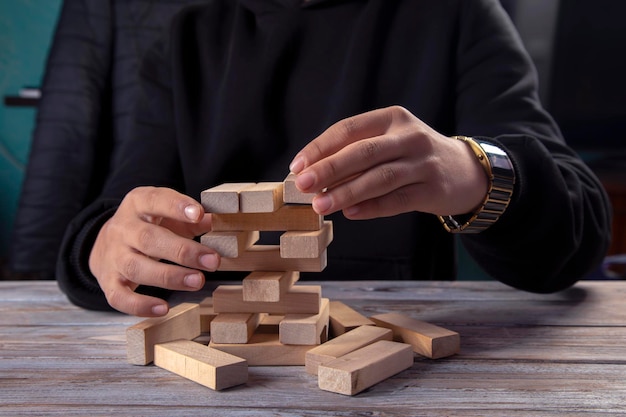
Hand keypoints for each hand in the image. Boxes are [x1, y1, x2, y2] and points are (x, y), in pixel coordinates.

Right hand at [89, 186, 217, 316]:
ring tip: (197, 281)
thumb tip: (219, 221)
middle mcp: (122, 229)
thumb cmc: (149, 225)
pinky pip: (119, 297)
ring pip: (136, 268)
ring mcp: (113, 256)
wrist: (105, 242)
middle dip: (183, 251)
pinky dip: (140, 305)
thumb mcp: (168, 214)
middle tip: (213, 261)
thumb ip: (192, 219)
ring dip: (169, 277)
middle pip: (149, 239)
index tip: (199, 214)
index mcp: (138, 204)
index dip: (176, 206)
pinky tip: (163, 308)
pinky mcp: (108, 282)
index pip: (155, 200)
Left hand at [288, 106, 488, 218]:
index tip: (297, 166)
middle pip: (363, 152)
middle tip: (303, 185)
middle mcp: (409, 136)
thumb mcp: (389, 141)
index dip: (320, 147)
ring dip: (346, 192)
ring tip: (321, 206)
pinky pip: (397, 200)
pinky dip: (372, 208)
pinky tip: (350, 213)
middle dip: (329, 169)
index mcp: (392, 118)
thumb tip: (312, 174)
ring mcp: (423, 163)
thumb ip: (355, 153)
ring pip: (379, 178)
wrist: (464, 171)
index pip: (349, 129)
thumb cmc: (412, 156)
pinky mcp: (433, 189)